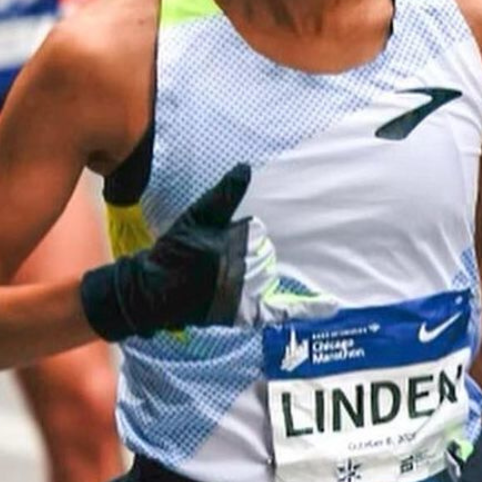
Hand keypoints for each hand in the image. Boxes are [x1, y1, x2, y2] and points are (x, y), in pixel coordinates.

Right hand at [80, 165, 336, 340]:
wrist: (152, 293)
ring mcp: (243, 295)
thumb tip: (245, 167)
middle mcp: (241, 271)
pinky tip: (330, 306)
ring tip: (227, 278)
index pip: (255, 233)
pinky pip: (280, 311)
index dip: (238, 237)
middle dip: (247, 256)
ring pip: (267, 276)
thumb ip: (223, 195)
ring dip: (257, 275)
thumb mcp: (195, 218)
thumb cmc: (172, 253)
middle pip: (264, 256)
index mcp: (231, 244)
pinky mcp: (242, 314)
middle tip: (216, 264)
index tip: (216, 245)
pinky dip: (305, 309)